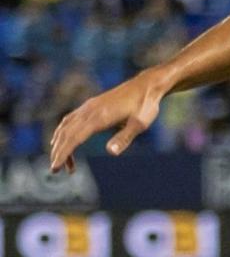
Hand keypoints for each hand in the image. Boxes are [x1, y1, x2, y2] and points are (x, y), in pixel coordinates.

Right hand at [49, 70, 166, 172]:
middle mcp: (89, 111)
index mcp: (99, 117)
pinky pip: (70, 120)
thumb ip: (124, 138)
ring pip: (65, 127)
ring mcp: (88, 107)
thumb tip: (111, 152)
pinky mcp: (91, 105)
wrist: (147, 86)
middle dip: (58, 152)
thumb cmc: (145, 106)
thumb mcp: (139, 124)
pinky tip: (63, 140)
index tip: (55, 168)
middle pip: (65, 134)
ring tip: (63, 162)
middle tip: (55, 170)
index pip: (74, 138)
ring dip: (59, 144)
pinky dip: (63, 132)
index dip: (63, 154)